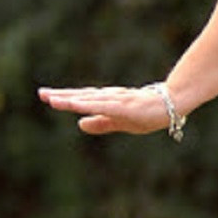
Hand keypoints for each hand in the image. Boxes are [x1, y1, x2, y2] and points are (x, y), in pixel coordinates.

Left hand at [38, 86, 169, 135]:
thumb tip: (79, 124)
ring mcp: (117, 101)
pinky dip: (89, 105)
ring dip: (71, 99)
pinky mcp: (125, 107)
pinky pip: (104, 106)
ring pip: (90, 100)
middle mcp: (109, 98)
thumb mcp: (120, 122)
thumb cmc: (148, 112)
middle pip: (81, 96)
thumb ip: (100, 123)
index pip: (81, 99)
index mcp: (107, 102)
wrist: (175, 103)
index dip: (63, 97)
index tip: (45, 95)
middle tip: (41, 93)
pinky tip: (75, 106)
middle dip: (61, 95)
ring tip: (53, 100)